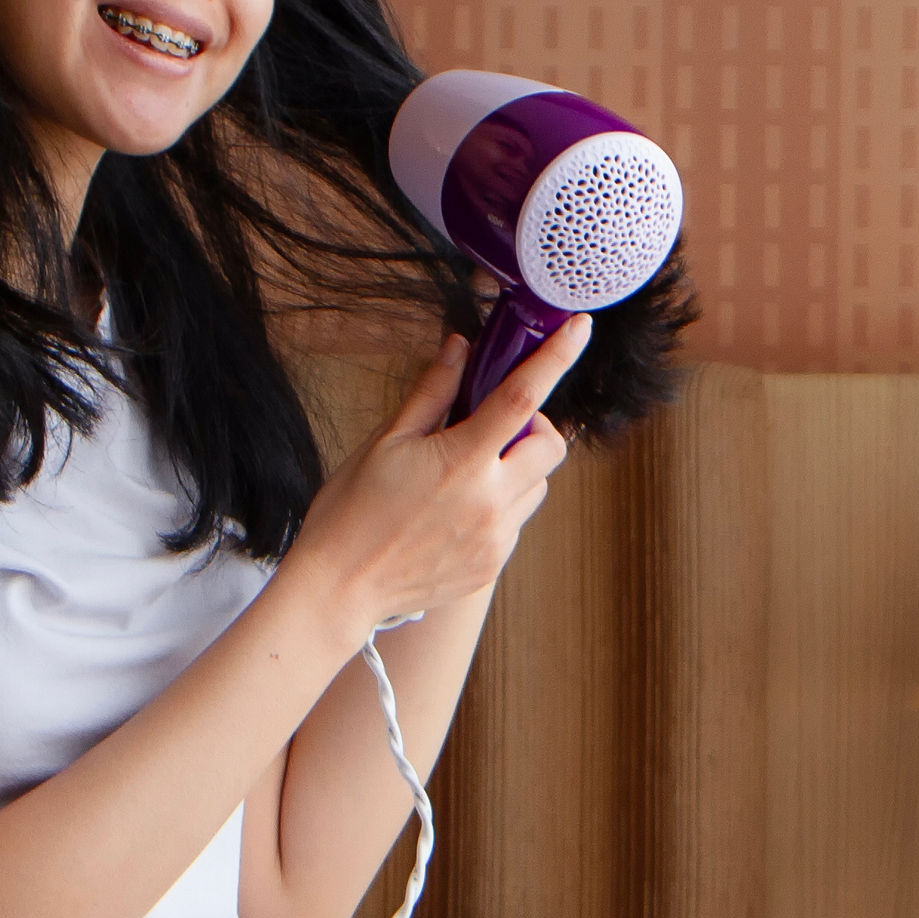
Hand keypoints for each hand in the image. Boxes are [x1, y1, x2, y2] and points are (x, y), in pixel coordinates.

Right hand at [284, 315, 591, 635]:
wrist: (339, 588)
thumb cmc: (351, 512)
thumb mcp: (385, 441)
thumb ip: (433, 393)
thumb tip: (459, 349)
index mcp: (461, 460)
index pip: (523, 396)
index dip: (557, 357)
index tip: (579, 329)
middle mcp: (490, 501)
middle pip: (551, 446)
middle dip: (533, 428)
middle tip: (492, 427)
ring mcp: (496, 538)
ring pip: (538, 486)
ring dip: (517, 468)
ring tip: (465, 474)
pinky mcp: (493, 564)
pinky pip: (517, 521)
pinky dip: (501, 504)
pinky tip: (456, 510)